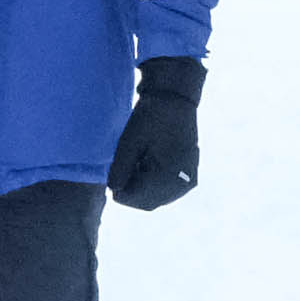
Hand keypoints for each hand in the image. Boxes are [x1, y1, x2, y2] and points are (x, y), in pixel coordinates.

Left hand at [107, 56, 204, 211]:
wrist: (175, 98)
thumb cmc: (151, 117)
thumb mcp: (129, 143)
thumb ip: (120, 170)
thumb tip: (113, 191)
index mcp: (172, 177)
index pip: (139, 200)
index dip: (120, 192)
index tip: (111, 176)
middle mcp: (185, 184)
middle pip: (148, 202)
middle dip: (130, 190)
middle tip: (120, 168)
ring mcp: (188, 180)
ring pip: (156, 196)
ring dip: (140, 186)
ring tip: (134, 161)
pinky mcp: (188, 174)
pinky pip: (165, 188)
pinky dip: (151, 181)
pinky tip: (145, 162)